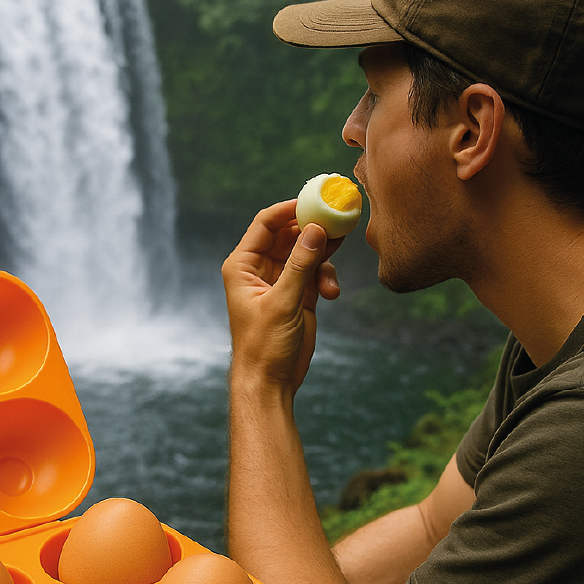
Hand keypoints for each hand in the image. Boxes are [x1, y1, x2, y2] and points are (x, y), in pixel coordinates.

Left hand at [221, 200, 341, 392]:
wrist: (270, 382)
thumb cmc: (264, 345)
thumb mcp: (283, 302)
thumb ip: (301, 265)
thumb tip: (316, 229)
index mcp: (243, 265)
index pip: (266, 223)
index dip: (290, 209)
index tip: (316, 202)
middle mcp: (260, 268)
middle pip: (290, 234)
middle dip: (313, 230)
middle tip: (339, 222)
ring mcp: (281, 280)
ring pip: (307, 252)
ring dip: (323, 259)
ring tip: (331, 276)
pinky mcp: (299, 294)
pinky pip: (316, 271)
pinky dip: (326, 277)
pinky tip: (331, 294)